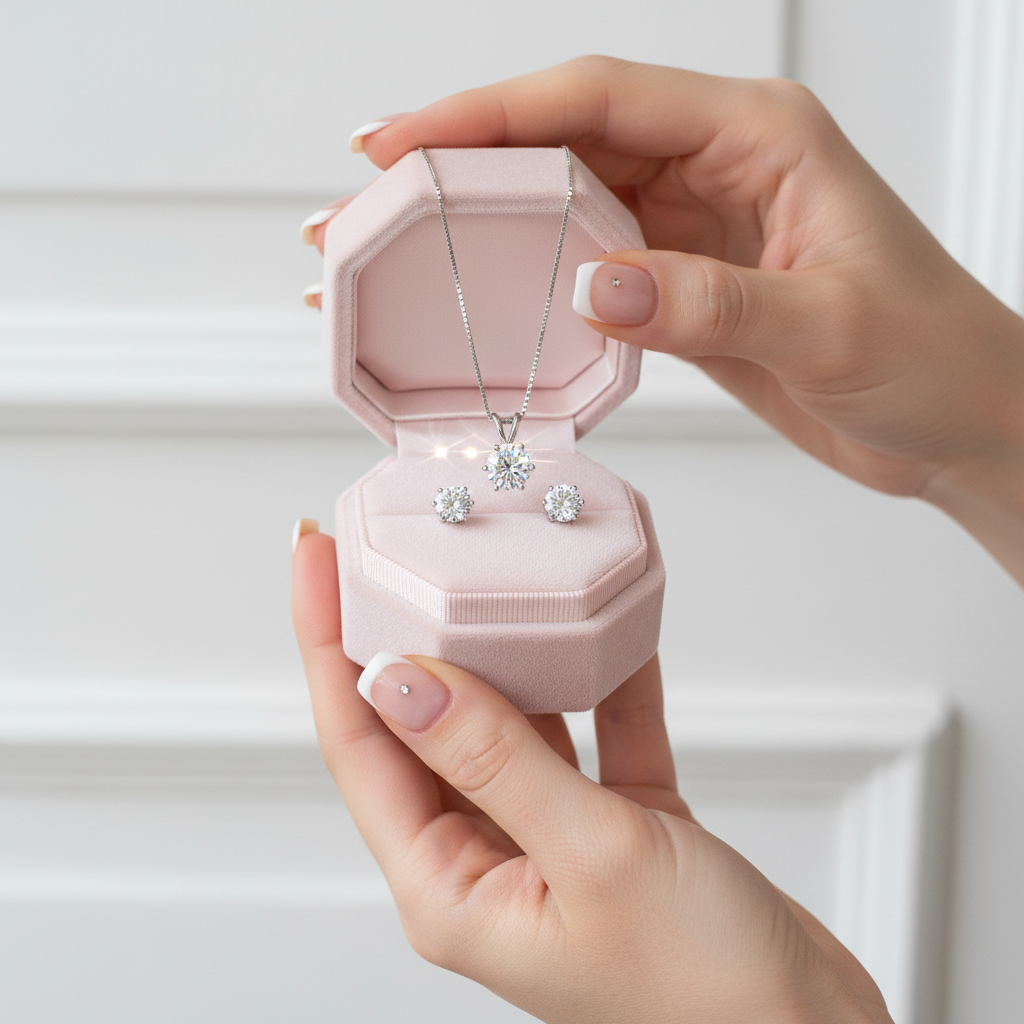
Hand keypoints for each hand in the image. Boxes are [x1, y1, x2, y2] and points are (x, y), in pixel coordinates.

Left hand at [293, 527, 891, 1023]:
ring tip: (490, 573)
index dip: (331, 643)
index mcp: (450, 886)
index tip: (318, 558)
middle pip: (422, 723)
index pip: (362, 743)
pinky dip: (604, 681)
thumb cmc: (706, 991)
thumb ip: (496, 759)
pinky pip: (596, 732)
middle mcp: (489, 859)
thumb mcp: (592, 855)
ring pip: (509, 720)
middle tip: (392, 546)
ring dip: (506, 650)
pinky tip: (610, 628)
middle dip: (403, 632)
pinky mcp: (615, 825)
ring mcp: (551, 838)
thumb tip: (399, 680)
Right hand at [308, 57, 1023, 583]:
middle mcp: (716, 167)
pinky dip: (532, 280)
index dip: (491, 113)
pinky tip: (484, 296)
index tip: (403, 140)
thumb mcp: (829, 325)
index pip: (599, 98)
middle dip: (460, 164)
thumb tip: (593, 288)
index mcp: (757, 135)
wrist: (959, 419)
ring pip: (566, 206)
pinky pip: (590, 268)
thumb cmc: (932, 354)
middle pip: (563, 143)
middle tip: (368, 197)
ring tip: (403, 249)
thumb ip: (710, 303)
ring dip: (485, 226)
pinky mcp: (683, 288)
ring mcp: (693, 229)